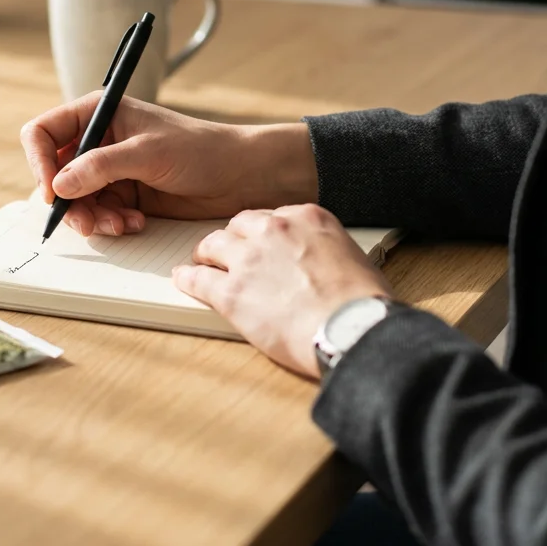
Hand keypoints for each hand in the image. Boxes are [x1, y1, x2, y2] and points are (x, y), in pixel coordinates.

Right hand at [20, 93, 317, 236]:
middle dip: (70, 201)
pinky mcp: (124, 195)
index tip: (53, 191)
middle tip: (88, 222)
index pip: (44, 133)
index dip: (40, 162)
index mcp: (99, 113)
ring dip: (92, 218)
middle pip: (55, 174)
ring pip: (76, 200)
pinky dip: (110, 224)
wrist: (240, 176)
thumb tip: (60, 184)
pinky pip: (99, 214)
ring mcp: (109, 171)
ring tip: (120, 224)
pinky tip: (134, 223)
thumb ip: (101, 167)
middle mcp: (98, 141)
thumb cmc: (201, 149)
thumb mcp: (148, 153)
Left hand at [172, 204, 392, 378]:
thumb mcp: (352, 257)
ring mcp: (249, 259)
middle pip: (239, 225)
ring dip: (207, 254)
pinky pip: (197, 278)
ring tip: (202, 263)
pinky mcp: (231, 292)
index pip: (271, 217)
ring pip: (213, 245)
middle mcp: (274, 231)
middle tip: (229, 253)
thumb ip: (326, 250)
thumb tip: (320, 264)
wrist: (352, 329)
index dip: (262, 233)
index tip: (260, 244)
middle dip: (233, 239)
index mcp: (307, 218)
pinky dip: (188, 278)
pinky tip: (184, 279)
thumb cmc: (362, 304)